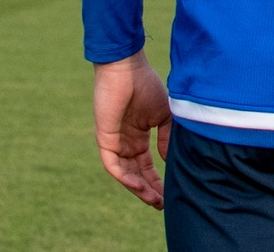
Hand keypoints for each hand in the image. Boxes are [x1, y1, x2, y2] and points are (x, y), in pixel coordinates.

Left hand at [93, 52, 172, 208]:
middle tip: (161, 204)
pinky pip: (113, 165)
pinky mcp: (105, 139)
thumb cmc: (147, 86)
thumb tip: (168, 161)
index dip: (157, 181)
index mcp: (139, 137)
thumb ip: (167, 138)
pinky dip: (125, 176)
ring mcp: (115, 142)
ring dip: (138, 188)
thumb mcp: (164, 115)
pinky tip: (138, 184)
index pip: (147, 166)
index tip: (168, 194)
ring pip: (125, 173)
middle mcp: (126, 143)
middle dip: (149, 190)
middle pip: (136, 174)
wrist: (127, 69)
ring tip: (153, 199)